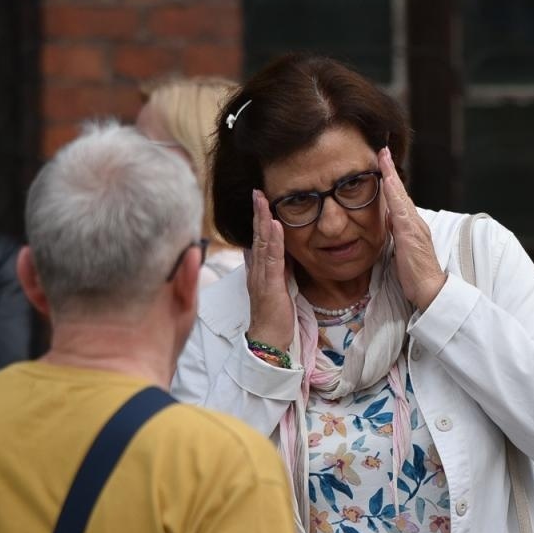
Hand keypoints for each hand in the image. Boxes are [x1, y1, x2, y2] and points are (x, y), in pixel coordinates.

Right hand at [248, 190, 296, 347]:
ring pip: (262, 243)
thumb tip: (276, 254)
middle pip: (256, 237)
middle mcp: (256, 271)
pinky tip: (275, 225)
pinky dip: (274, 241)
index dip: (258, 220)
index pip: (257, 240)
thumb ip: (276, 271)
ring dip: (263, 220)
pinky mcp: (270, 286)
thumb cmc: (274, 318)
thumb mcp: (277, 288)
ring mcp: (261, 278)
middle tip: (258, 191)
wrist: (268, 341)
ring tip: (263, 200)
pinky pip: (272, 260)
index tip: (260, 201)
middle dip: (257, 213)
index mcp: (258, 271)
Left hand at [377, 147, 446, 309]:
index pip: (399, 199)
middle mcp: (415, 222)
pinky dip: (394, 194)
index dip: (391, 181)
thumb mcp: (401, 250)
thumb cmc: (416, 275)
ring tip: (382, 157)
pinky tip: (387, 181)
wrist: (430, 290)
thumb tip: (387, 219)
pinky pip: (400, 210)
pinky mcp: (410, 235)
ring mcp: (414, 227)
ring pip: (400, 196)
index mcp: (412, 226)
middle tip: (382, 150)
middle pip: (401, 192)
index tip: (382, 164)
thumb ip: (396, 233)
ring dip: (391, 175)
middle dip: (391, 170)